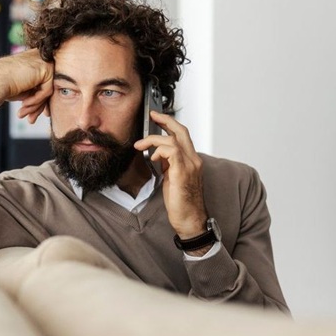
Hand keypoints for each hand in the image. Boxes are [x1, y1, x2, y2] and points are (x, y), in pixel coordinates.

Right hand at [0, 49, 53, 122]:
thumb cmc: (1, 86)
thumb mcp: (22, 88)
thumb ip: (34, 91)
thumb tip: (44, 104)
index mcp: (32, 60)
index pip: (42, 82)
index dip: (38, 101)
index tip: (33, 114)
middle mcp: (39, 58)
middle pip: (46, 87)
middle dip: (37, 106)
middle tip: (30, 119)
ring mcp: (43, 61)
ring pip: (47, 91)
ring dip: (35, 106)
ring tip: (23, 113)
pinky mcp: (45, 68)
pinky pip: (46, 91)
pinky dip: (36, 100)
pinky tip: (24, 103)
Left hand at [133, 111, 208, 238]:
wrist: (189, 220)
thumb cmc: (181, 202)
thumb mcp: (172, 178)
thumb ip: (168, 164)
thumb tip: (158, 153)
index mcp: (192, 160)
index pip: (183, 135)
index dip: (170, 123)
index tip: (157, 117)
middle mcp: (194, 160)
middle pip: (181, 131)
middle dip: (165, 120)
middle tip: (152, 116)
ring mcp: (190, 165)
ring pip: (173, 139)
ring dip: (154, 139)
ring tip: (141, 145)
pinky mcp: (183, 173)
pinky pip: (172, 151)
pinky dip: (159, 150)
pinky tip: (153, 157)